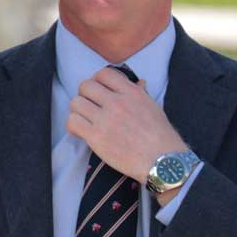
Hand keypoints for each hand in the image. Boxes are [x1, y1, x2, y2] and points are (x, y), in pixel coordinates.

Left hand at [66, 67, 187, 183]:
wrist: (163, 163)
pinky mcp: (96, 137)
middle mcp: (117, 103)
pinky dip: (73, 126)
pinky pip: (72, 122)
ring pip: (75, 102)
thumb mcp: (153, 108)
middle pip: (85, 86)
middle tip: (90, 106)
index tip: (98, 90)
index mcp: (132, 93)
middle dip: (85, 94)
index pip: (104, 73)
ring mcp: (105, 119)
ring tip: (84, 119)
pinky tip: (80, 131)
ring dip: (77, 110)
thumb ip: (141, 93)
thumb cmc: (161, 137)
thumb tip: (138, 82)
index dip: (97, 80)